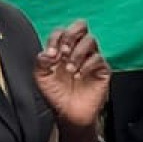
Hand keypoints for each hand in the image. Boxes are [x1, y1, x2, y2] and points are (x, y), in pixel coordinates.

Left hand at [34, 21, 110, 136]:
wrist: (68, 115)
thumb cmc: (56, 96)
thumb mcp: (41, 78)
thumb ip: (41, 62)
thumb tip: (47, 52)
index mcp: (62, 49)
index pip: (61, 32)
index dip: (55, 39)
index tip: (51, 54)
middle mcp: (77, 50)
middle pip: (81, 26)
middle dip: (71, 36)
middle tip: (64, 52)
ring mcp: (90, 58)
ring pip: (90, 40)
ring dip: (77, 53)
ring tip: (70, 70)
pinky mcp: (102, 69)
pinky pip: (98, 58)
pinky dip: (87, 65)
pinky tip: (79, 76)